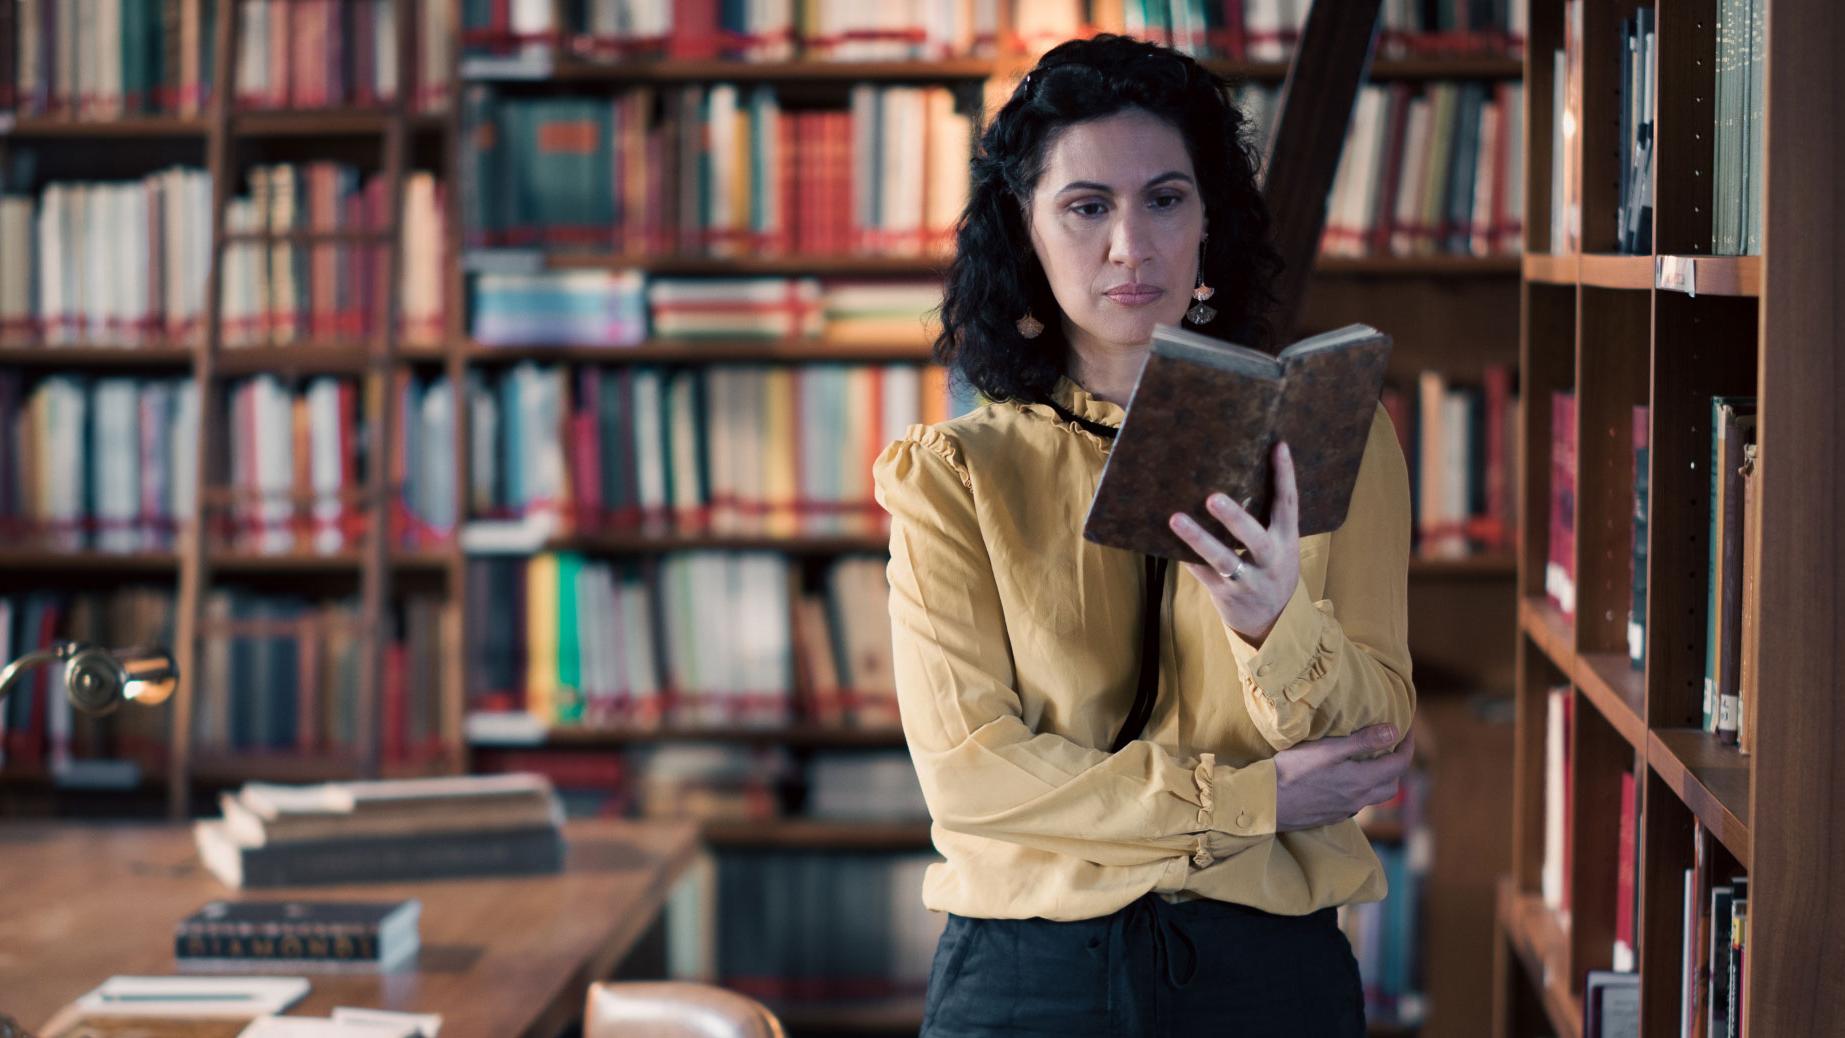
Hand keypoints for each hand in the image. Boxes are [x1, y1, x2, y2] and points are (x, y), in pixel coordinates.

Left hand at [1168, 440, 1299, 645]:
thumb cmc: (1271, 572)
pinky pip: (1202, 573)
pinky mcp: (1226, 595)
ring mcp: (1248, 581)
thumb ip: (1266, 519)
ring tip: (1175, 518)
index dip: (1285, 476)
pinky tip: (1164, 540)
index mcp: (1287, 542)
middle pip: (1255, 538)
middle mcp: (1271, 561)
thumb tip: (1237, 474)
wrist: (1274, 623)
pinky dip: (1185, 556)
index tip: (1277, 446)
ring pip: (1222, 559)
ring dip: (1198, 539)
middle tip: (1212, 497)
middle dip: (1234, 518)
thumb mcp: (1280, 547)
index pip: (1289, 505)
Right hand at [1273, 724, 1414, 831]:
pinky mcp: (1329, 816)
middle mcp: (1357, 800)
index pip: (1398, 765)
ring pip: (1373, 797)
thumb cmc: (1292, 771)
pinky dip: (1359, 790)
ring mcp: (1343, 811)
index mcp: (1361, 781)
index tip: (1406, 729)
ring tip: (1369, 762)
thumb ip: (1362, 741)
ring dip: (1379, 780)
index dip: (1407, 746)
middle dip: (1396, 766)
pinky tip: (1344, 780)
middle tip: (1390, 747)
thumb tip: (1394, 731)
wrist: (1264, 802)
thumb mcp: (1327, 749)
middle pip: (1391, 786)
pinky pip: (1355, 804)